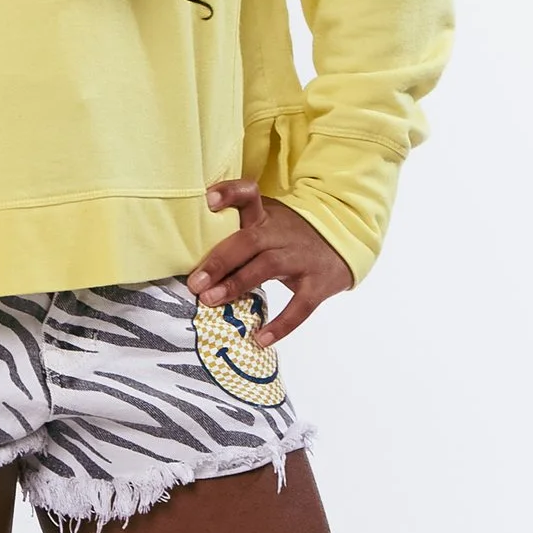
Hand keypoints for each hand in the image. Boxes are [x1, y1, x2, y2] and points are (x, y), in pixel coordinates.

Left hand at [185, 183, 352, 344]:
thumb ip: (236, 234)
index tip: (208, 200)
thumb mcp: (267, 224)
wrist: (345, 243)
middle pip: (249, 240)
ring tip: (210, 301)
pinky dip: (282, 324)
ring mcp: (301, 258)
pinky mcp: (319, 284)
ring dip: (238, 284)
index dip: (230, 193)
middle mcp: (282, 234)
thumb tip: (188, 259)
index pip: (249, 195)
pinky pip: (300, 306)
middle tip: (195, 282)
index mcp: (266, 217)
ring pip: (268, 266)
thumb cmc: (290, 236)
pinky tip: (261, 339)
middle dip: (219, 260)